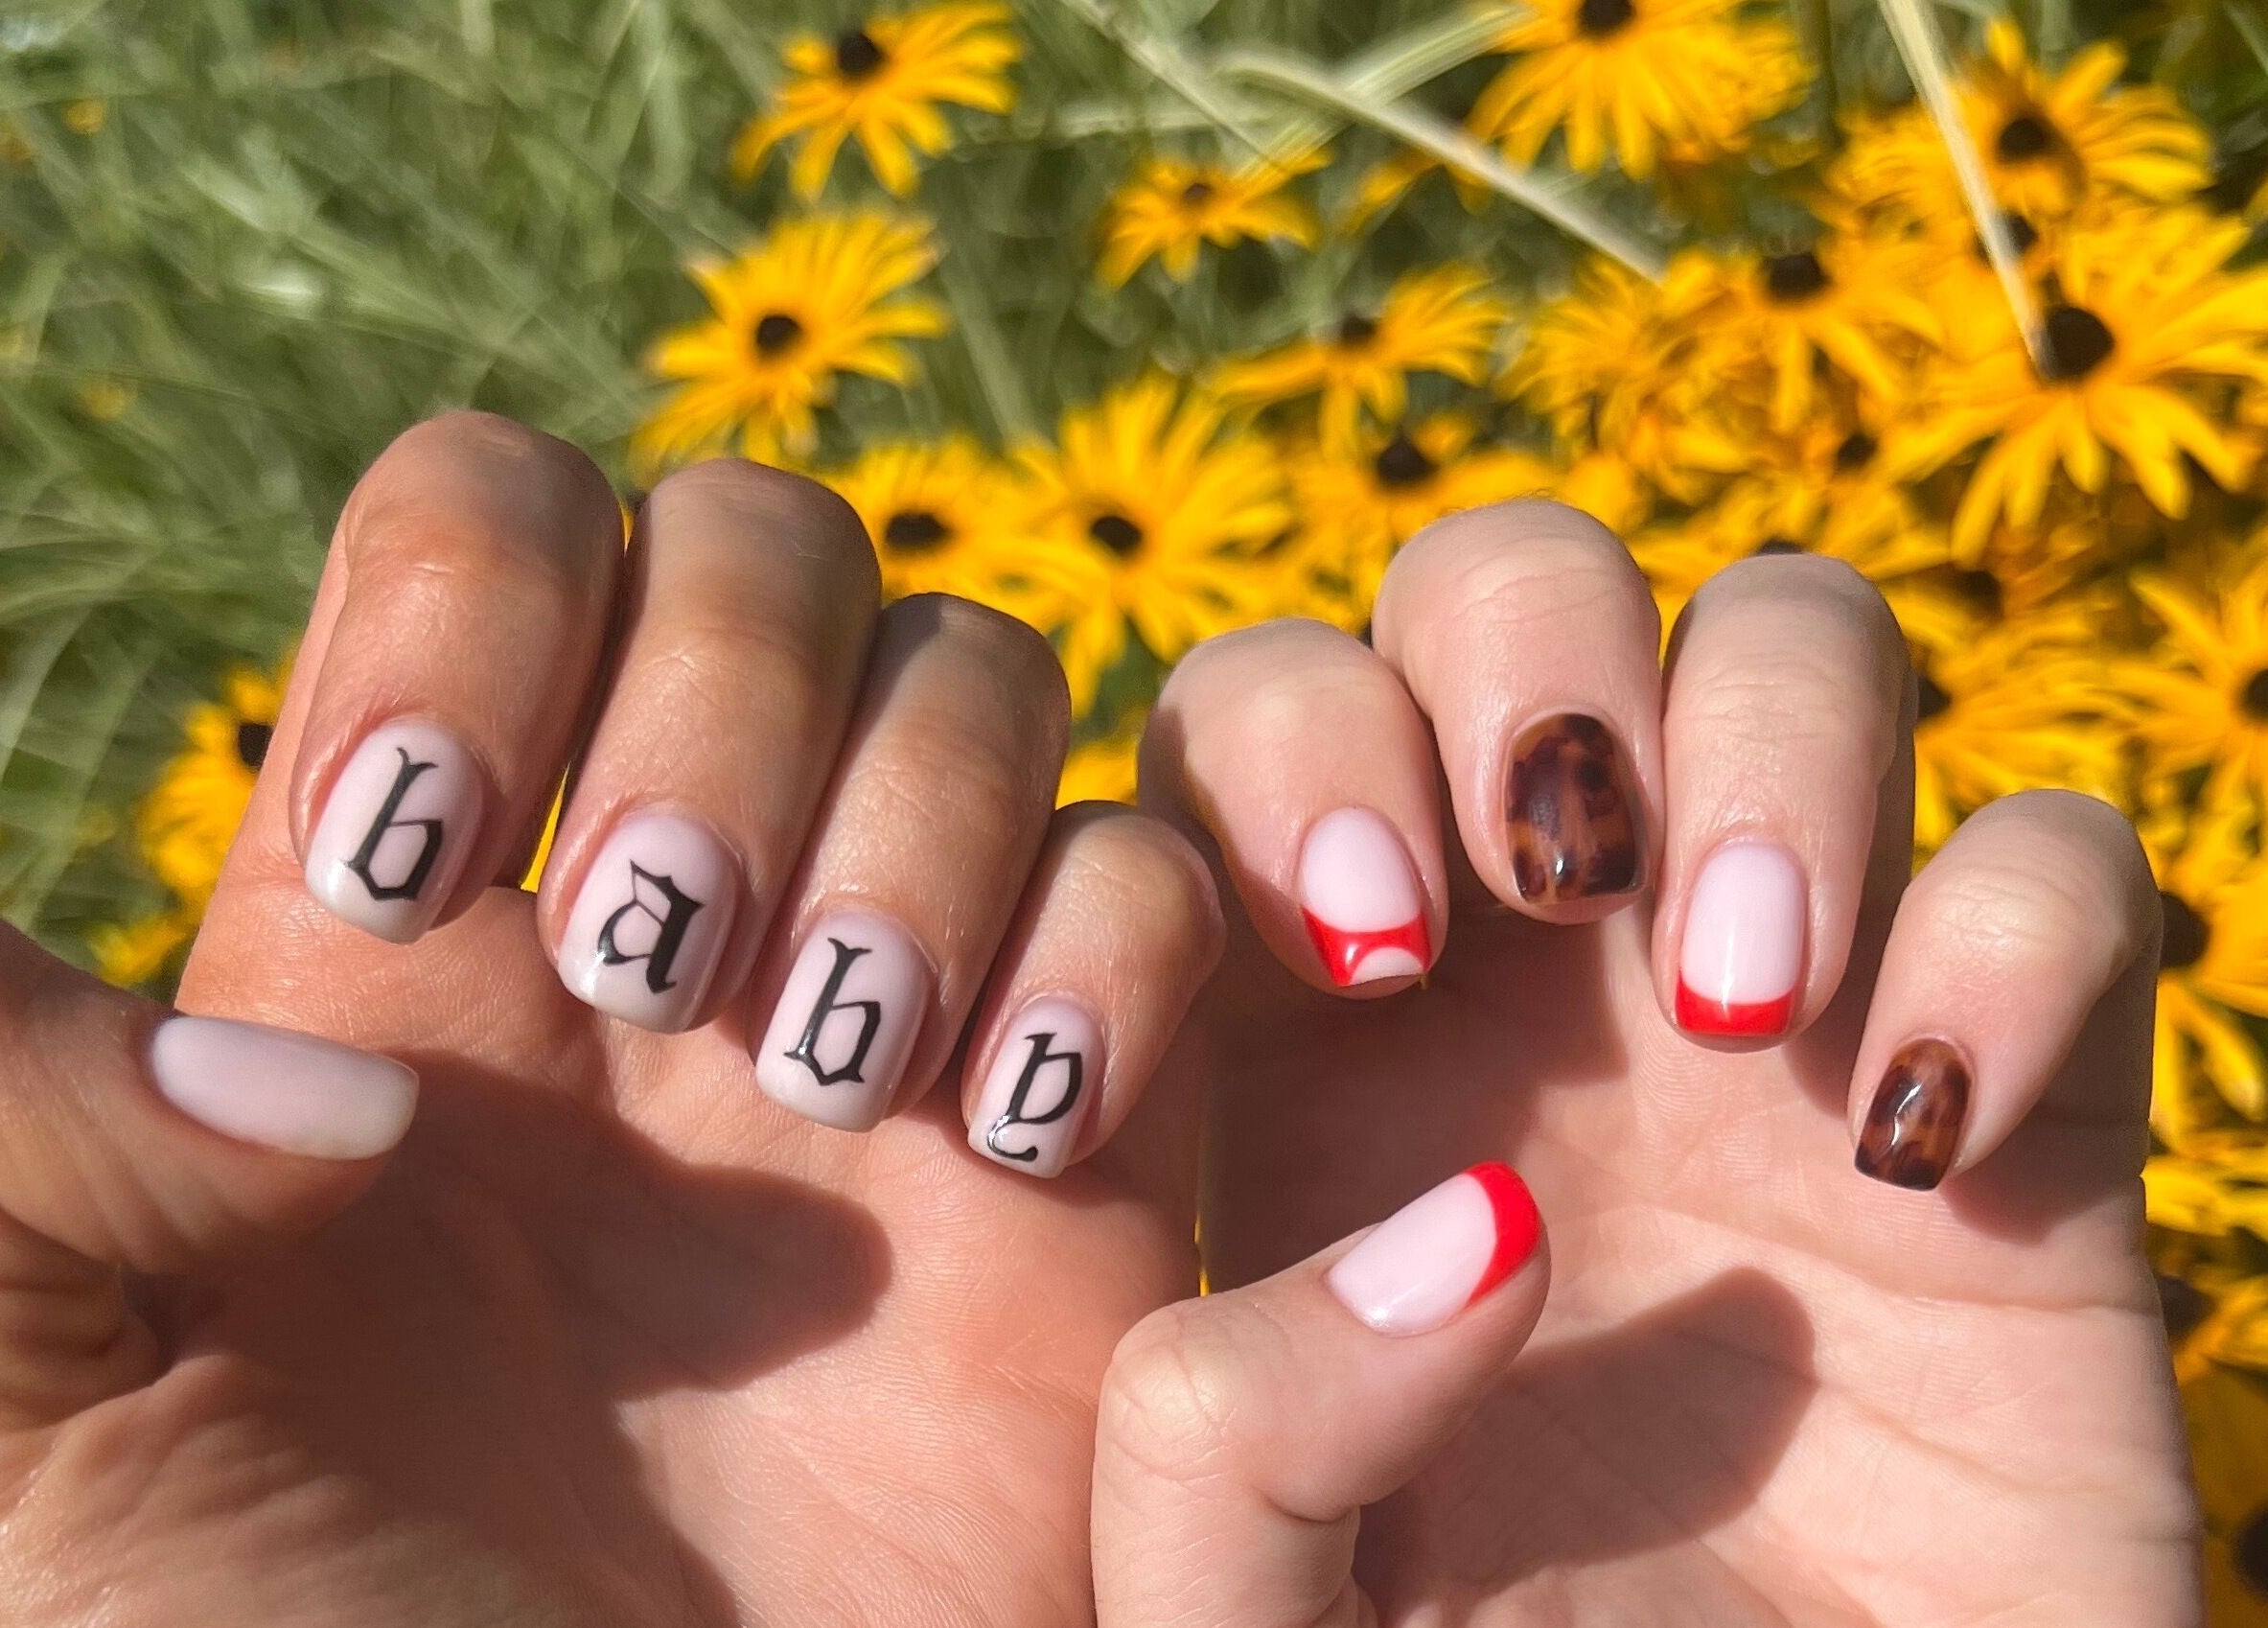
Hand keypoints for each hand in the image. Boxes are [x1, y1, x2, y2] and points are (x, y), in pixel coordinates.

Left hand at [0, 415, 1220, 1624]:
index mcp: (397, 928)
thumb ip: (10, 1109)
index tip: (430, 853)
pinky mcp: (1093, 1122)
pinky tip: (1016, 1141)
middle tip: (661, 975)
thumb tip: (271, 977)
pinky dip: (1108, 956)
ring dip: (920, 825)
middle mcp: (657, 922)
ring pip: (978, 675)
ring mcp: (890, 1001)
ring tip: (832, 1075)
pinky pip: (1154, 881)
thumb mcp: (25, 1425)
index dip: (484, 598)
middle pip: (768, 540)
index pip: (493, 521)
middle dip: (733, 694)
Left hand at [1096, 503, 2198, 1625]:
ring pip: (1790, 643)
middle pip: (1510, 588)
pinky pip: (2060, 863)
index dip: (1292, 755)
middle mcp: (1538, 977)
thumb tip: (1463, 1220)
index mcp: (1309, 1045)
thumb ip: (1224, 1441)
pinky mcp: (2014, 1096)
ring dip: (1771, 736)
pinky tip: (1923, 1141)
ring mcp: (1779, 1010)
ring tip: (1734, 1003)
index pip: (1260, 716)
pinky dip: (2016, 929)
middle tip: (1555, 882)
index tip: (1362, 960)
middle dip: (1525, 655)